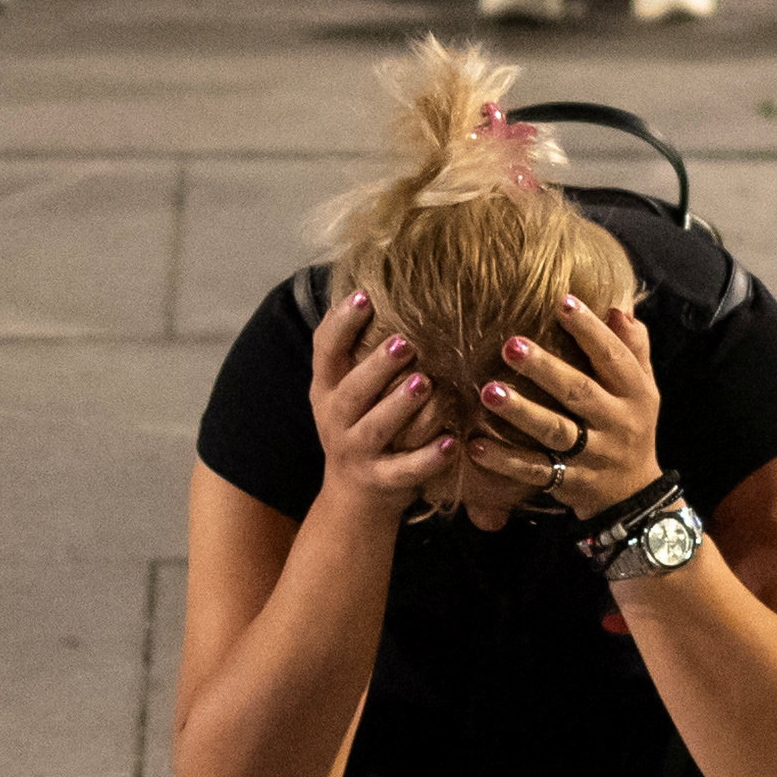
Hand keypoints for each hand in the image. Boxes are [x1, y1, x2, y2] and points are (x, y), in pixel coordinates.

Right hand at [301, 291, 461, 518]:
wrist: (354, 496)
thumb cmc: (359, 424)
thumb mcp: (344, 387)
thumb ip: (354, 347)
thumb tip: (369, 280)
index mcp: (325, 389)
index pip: (324, 351)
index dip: (341, 324)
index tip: (365, 296)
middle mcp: (335, 420)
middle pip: (350, 392)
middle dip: (375, 366)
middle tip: (405, 342)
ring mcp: (356, 453)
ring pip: (375, 429)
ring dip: (400, 406)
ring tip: (426, 384)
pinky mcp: (381, 481)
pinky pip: (404, 471)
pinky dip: (427, 459)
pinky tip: (451, 443)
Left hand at [467, 291, 663, 522]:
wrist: (633, 495)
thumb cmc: (631, 426)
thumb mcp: (643, 387)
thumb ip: (633, 348)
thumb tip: (618, 308)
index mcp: (635, 393)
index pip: (613, 357)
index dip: (589, 330)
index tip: (562, 302)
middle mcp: (616, 423)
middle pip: (578, 393)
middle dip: (545, 368)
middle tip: (510, 345)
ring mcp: (593, 456)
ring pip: (554, 432)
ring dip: (520, 412)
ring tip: (488, 392)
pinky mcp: (570, 482)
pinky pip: (535, 471)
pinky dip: (505, 461)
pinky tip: (477, 446)